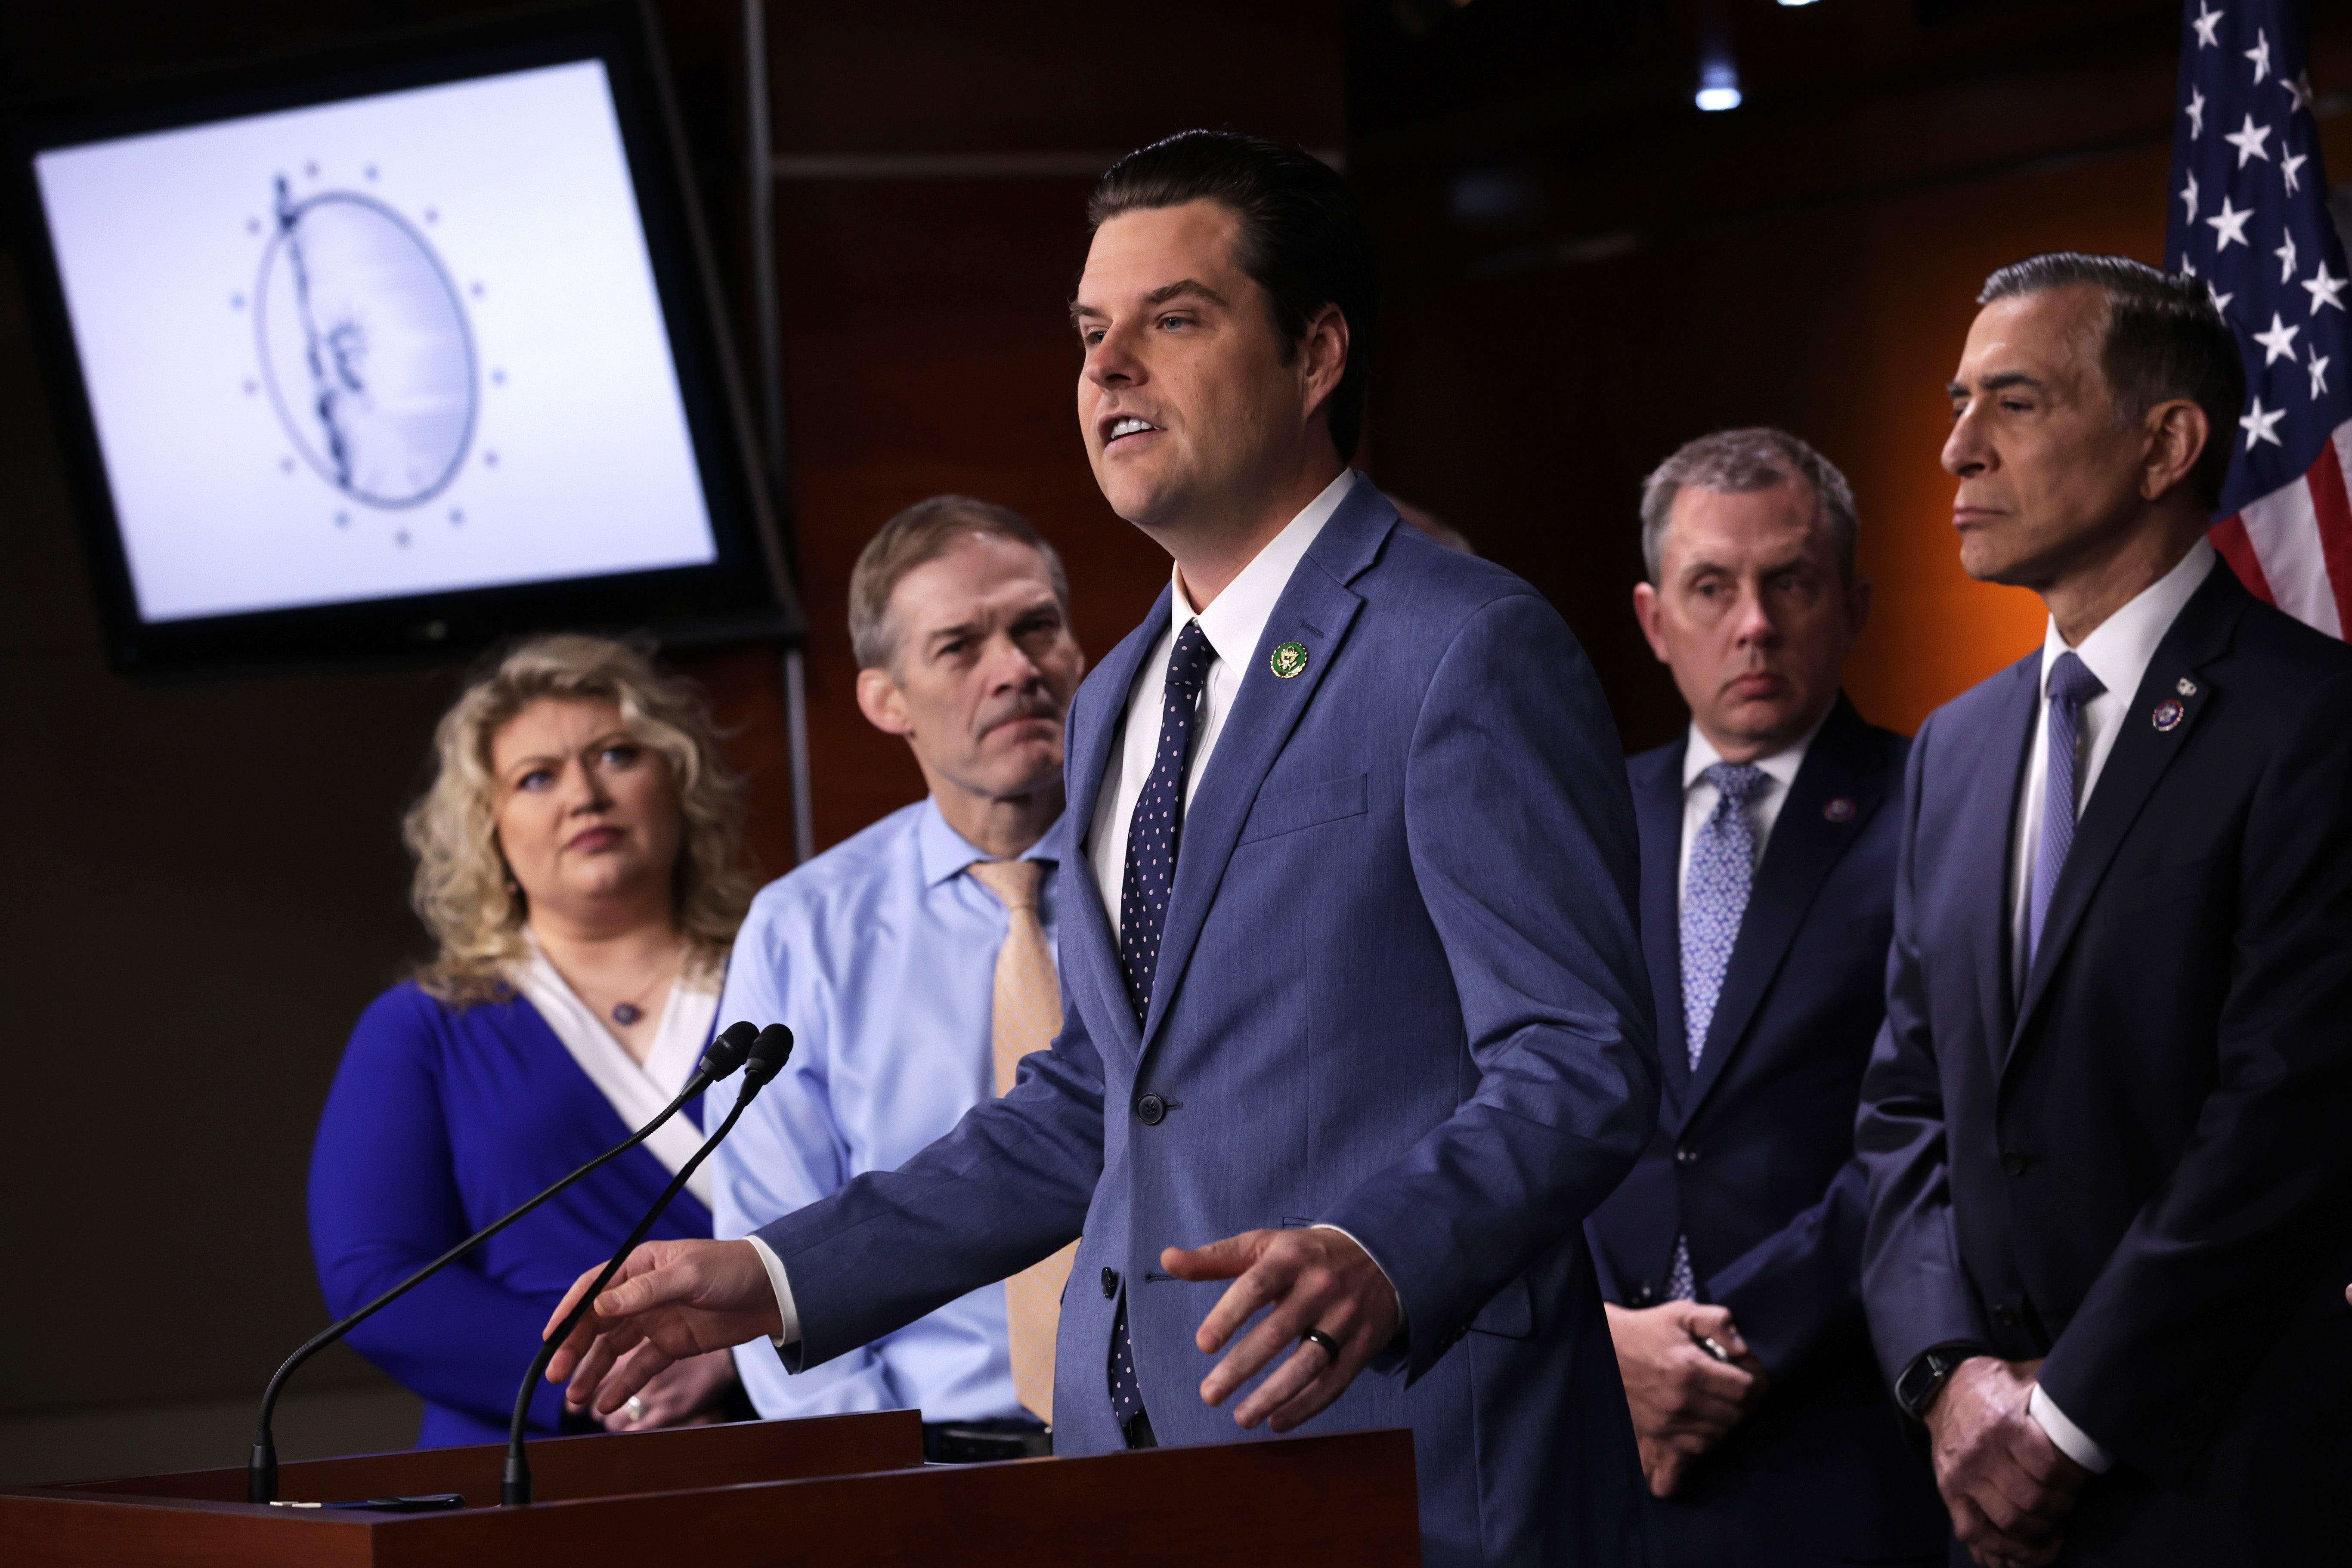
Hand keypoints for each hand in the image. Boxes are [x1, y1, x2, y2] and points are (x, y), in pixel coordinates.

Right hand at [543, 1238, 779, 1418]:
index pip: (594, 1289)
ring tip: (575, 1398)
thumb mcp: (688, 1275)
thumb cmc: (732, 1270)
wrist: (773, 1292)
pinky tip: (606, 1402)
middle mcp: (642, 1294)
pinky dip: (623, 1384)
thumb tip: (600, 1304)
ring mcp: (655, 1320)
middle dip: (574, 1349)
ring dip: (593, 1371)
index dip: (569, 1312)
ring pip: (614, 1349)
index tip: (549, 1337)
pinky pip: (640, 1366)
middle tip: (556, 1375)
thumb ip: (644, 1292)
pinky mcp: (672, 1344)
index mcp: (641, 1266)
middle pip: (597, 1323)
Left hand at [1161, 1228, 1400, 1434]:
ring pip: (1307, 1364)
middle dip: (1241, 1368)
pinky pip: (1334, 1382)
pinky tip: (1278, 1421)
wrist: (1379, 1255)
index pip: (1255, 1287)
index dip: (1228, 1315)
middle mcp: (1320, 1287)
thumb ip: (1215, 1258)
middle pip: (1277, 1332)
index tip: (1203, 1344)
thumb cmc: (1305, 1255)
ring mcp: (1345, 1317)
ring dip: (1272, 1396)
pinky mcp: (1364, 1344)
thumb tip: (1168, 1259)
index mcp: (1291, 1258)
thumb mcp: (1264, 1245)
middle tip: (1209, 1395)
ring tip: (1241, 1418)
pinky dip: (1305, 1406)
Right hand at [1604, 1301, 1768, 1496]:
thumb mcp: (1682, 1313)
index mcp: (1689, 1368)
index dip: (1757, 1383)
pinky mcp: (1659, 1433)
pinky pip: (1698, 1448)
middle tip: (1740, 1388)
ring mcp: (1669, 1421)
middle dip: (1746, 1402)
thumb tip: (1742, 1348)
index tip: (1753, 1376)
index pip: (1743, 1389)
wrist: (1606, 1350)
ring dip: (1729, 1421)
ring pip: (1720, 1434)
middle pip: (1736, 1415)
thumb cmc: (1648, 1330)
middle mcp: (1680, 1400)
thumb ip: (1717, 1321)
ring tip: (1725, 1403)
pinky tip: (1708, 1419)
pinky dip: (1709, 1437)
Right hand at [1923, 1358, 2087, 1567]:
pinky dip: (2003, 1548)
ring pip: (2010, 1522)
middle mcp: (1981, 1452)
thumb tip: (2099, 1395)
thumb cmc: (1992, 1385)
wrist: (1941, 1389)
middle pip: (2033, 1500)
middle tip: (2069, 1502)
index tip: (2082, 1479)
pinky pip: (1975, 1531)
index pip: (2050, 1469)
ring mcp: (1962, 1476)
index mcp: (2004, 1423)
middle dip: (2060, 1508)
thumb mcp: (2026, 1377)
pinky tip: (2025, 1548)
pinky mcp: (1949, 1491)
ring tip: (2053, 1526)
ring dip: (2040, 1532)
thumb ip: (2056, 1391)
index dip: (2074, 1481)